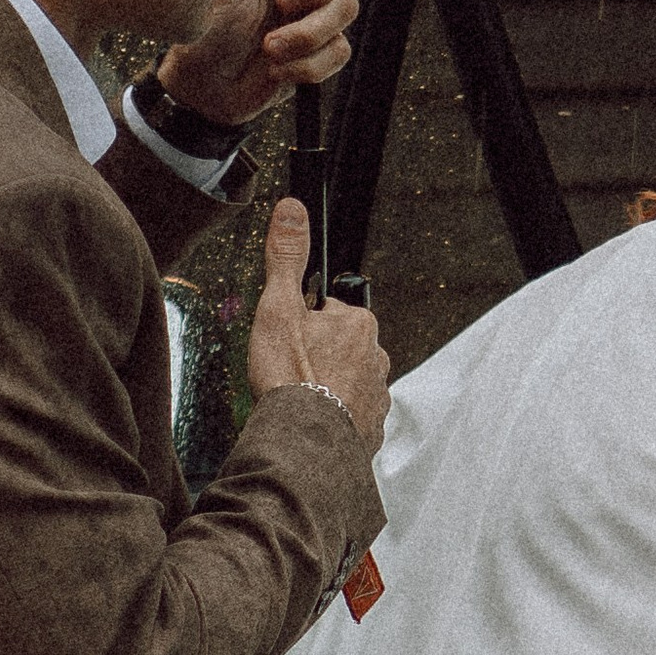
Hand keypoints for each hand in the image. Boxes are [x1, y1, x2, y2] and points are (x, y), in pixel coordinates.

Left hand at [156, 0, 361, 129]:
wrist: (201, 88)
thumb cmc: (204, 27)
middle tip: (282, 1)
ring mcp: (316, 11)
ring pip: (346, 6)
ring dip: (308, 31)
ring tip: (270, 48)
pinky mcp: (322, 50)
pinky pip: (339, 50)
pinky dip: (309, 64)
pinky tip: (277, 70)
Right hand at [246, 198, 389, 450]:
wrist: (303, 443)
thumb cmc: (291, 378)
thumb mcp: (279, 307)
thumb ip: (287, 258)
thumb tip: (292, 210)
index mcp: (358, 324)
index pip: (328, 313)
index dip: (302, 325)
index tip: (288, 341)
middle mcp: (376, 358)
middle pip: (339, 348)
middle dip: (316, 357)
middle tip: (289, 373)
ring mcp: (376, 396)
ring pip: (346, 383)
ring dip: (325, 389)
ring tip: (298, 400)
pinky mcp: (371, 430)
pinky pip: (350, 417)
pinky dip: (333, 419)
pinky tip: (311, 423)